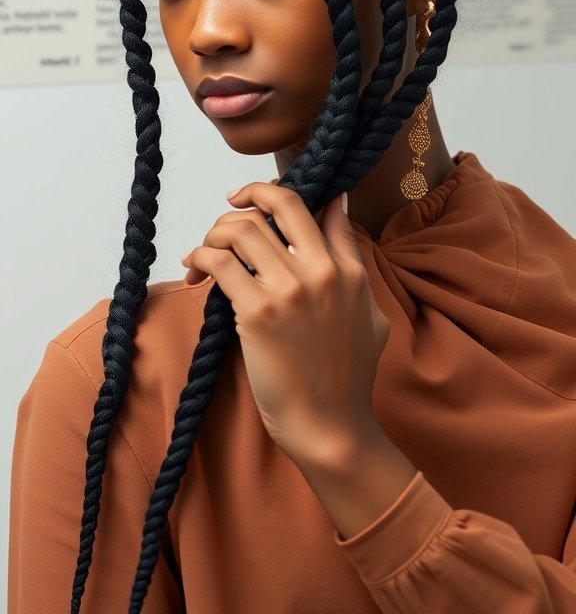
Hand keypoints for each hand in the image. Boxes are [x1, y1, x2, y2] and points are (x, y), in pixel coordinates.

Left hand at [181, 181, 390, 462]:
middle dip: (250, 193)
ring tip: (207, 249)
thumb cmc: (347, 379)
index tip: (262, 197)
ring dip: (217, 230)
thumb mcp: (370, 315)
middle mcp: (323, 270)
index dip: (288, 194)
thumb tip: (342, 210)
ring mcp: (290, 289)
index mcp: (350, 270)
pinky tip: (195, 271)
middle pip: (281, 202)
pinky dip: (201, 257)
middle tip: (232, 202)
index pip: (323, 206)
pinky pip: (220, 261)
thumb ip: (356, 263)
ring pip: (243, 227)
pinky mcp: (258, 311)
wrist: (331, 427)